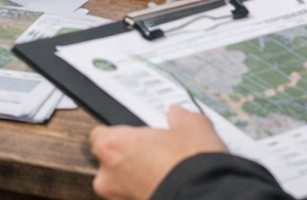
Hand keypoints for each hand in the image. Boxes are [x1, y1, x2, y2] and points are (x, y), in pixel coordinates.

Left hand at [90, 105, 227, 199]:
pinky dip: (149, 192)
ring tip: (165, 171)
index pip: (99, 134)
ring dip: (138, 178)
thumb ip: (179, 117)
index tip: (135, 134)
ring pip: (123, 184)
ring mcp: (119, 199)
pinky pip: (136, 197)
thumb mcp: (192, 126)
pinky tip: (169, 185)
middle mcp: (108, 176)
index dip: (120, 133)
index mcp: (112, 145)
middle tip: (153, 152)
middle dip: (128, 158)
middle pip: (109, 162)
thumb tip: (178, 115)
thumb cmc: (190, 165)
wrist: (207, 198)